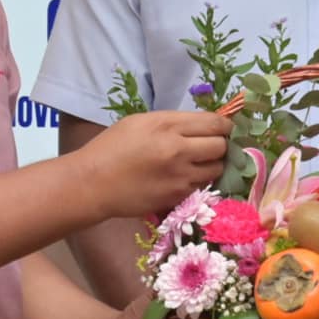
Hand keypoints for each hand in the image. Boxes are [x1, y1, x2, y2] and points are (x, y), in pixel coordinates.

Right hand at [85, 110, 232, 217]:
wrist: (93, 183)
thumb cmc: (112, 147)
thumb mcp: (141, 122)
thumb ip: (173, 122)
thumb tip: (201, 125)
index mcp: (167, 125)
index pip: (215, 123)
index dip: (225, 125)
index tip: (224, 128)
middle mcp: (178, 149)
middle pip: (221, 146)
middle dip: (220, 144)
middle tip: (211, 146)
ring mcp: (180, 176)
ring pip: (216, 169)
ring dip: (213, 164)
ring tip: (199, 163)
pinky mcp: (177, 197)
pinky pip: (202, 186)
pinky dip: (199, 180)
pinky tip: (185, 177)